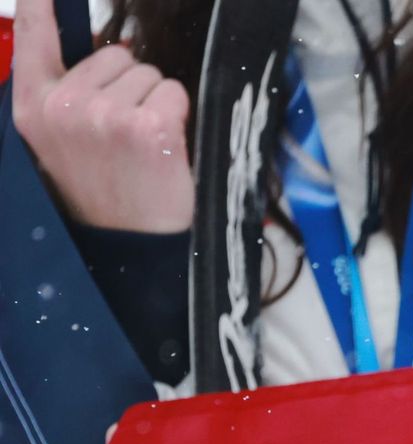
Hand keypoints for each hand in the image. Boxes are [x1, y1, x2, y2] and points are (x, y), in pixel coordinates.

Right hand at [12, 0, 194, 231]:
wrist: (131, 247)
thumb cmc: (102, 189)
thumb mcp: (59, 140)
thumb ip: (64, 92)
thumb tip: (104, 49)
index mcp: (32, 107)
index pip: (32, 34)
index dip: (41, 3)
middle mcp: (64, 106)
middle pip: (115, 55)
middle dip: (128, 85)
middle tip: (125, 135)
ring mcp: (106, 115)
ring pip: (148, 73)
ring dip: (155, 102)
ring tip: (143, 146)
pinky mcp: (149, 126)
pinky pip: (174, 91)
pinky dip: (177, 114)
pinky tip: (164, 147)